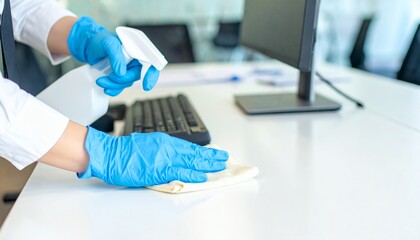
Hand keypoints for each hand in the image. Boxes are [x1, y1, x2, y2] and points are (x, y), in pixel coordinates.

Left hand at [67, 16, 158, 95]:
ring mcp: (128, 69)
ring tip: (100, 81)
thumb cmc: (100, 40)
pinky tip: (105, 88)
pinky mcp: (120, 76)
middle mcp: (135, 60)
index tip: (146, 86)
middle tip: (110, 77)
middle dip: (123, 80)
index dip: (151, 75)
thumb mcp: (108, 44)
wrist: (88, 46)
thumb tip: (121, 73)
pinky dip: (114, 89)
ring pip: (127, 82)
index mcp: (138, 50)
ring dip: (114, 85)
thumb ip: (116, 56)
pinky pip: (121, 87)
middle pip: (137, 76)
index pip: (151, 63)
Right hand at [78, 127, 228, 186]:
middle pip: (195, 152)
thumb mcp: (148, 144)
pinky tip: (202, 176)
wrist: (111, 154)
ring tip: (220, 166)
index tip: (213, 152)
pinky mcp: (159, 170)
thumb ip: (162, 149)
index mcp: (166, 141)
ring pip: (191, 161)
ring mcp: (165, 158)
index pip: (190, 147)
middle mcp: (168, 148)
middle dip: (211, 156)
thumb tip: (172, 155)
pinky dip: (192, 174)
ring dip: (207, 164)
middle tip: (224, 158)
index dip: (204, 151)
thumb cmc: (126, 151)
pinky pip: (180, 173)